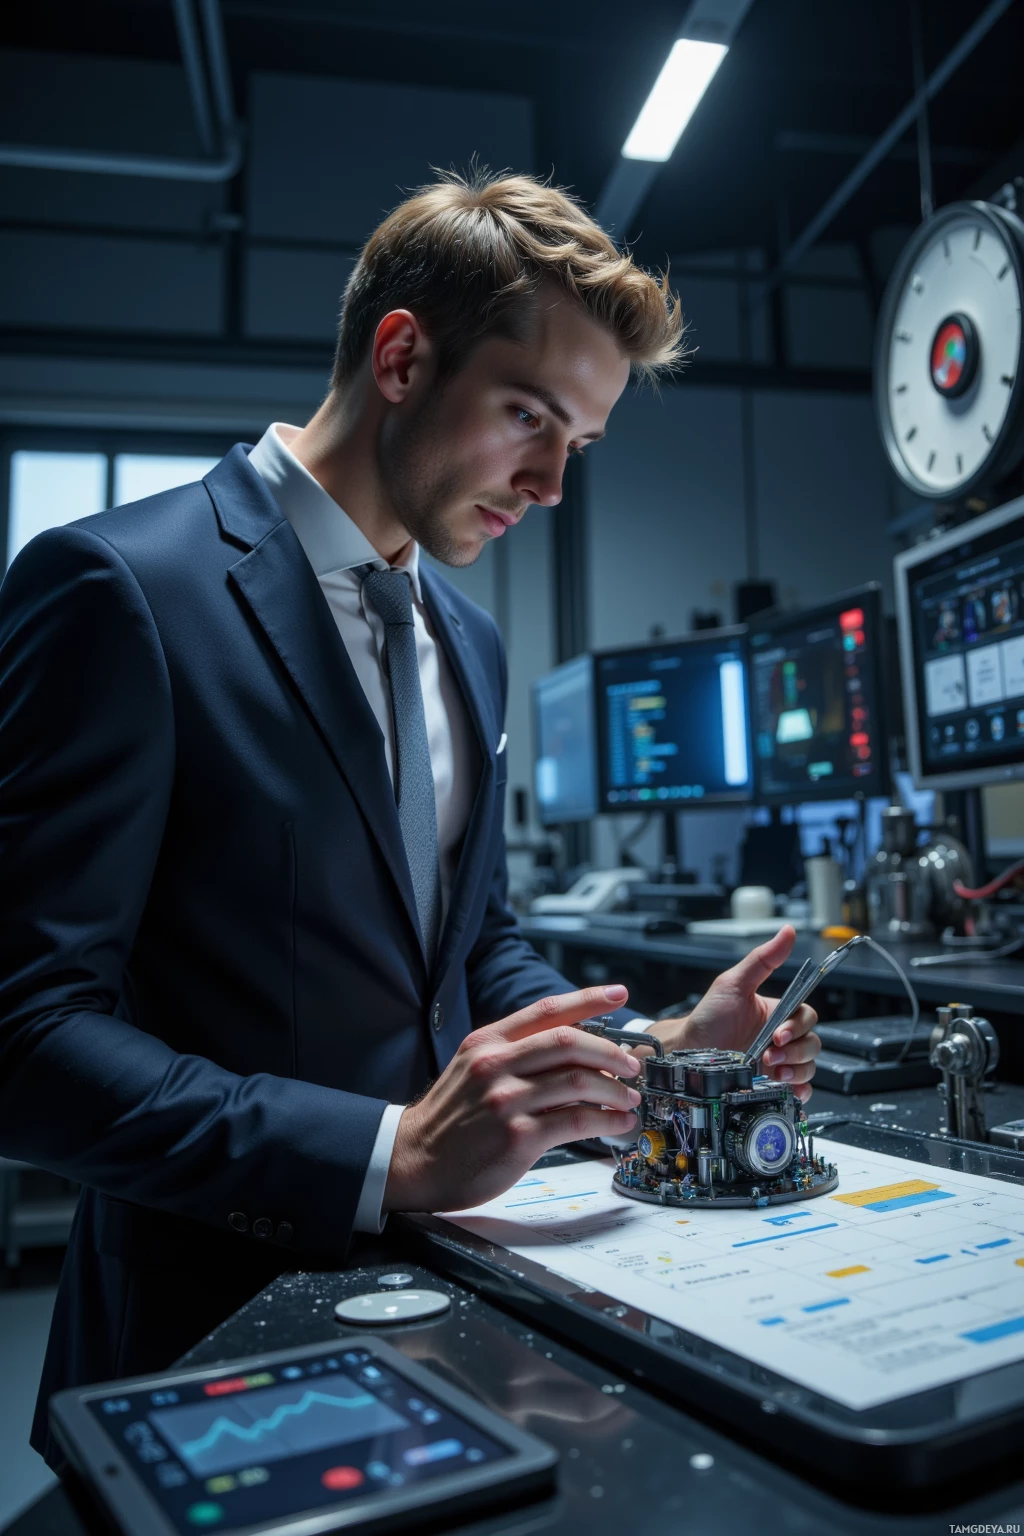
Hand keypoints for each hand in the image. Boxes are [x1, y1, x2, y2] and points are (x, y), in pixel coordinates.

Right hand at [383, 985, 642, 1213]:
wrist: (414, 1160)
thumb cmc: (450, 1118)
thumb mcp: (472, 1069)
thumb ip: (514, 1054)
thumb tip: (573, 1050)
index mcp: (487, 1043)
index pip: (545, 1010)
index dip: (587, 998)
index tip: (617, 994)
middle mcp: (495, 1065)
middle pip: (569, 1042)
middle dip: (611, 1052)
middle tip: (631, 1066)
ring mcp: (506, 1101)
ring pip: (579, 1081)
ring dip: (615, 1090)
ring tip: (628, 1100)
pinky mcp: (517, 1137)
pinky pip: (577, 1121)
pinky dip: (607, 1120)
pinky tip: (617, 1124)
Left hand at [644, 926, 820, 1102]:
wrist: (687, 1054)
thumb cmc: (708, 1018)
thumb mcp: (734, 984)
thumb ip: (762, 959)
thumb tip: (787, 932)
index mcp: (776, 1014)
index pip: (806, 1017)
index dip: (798, 1027)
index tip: (778, 1034)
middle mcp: (779, 1038)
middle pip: (811, 1043)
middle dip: (796, 1051)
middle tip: (772, 1055)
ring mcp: (777, 1062)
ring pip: (808, 1066)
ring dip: (797, 1070)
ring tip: (773, 1071)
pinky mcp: (771, 1083)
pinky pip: (799, 1088)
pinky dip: (800, 1090)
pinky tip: (788, 1087)